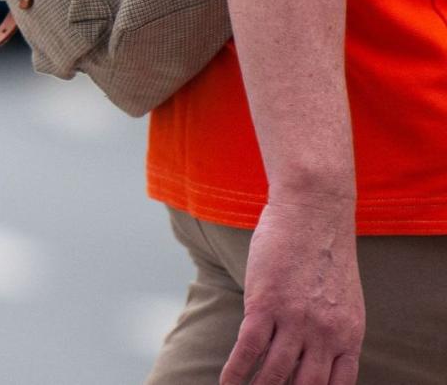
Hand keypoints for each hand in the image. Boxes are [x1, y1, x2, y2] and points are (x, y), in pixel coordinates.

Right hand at [221, 198, 364, 384]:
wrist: (312, 209)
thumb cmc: (322, 246)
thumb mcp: (340, 296)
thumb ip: (331, 327)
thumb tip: (309, 352)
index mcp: (348, 334)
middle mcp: (325, 334)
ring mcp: (295, 321)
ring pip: (274, 373)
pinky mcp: (264, 305)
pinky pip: (248, 350)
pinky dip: (235, 372)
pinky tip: (226, 384)